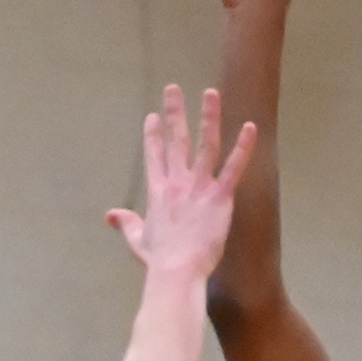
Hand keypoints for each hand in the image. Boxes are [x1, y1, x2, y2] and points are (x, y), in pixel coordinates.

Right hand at [107, 85, 254, 277]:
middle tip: (173, 89)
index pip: (154, 155)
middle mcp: (177, 182)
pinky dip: (243, 146)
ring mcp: (199, 187)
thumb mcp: (137, 240)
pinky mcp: (220, 197)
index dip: (153, 134)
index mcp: (158, 191)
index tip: (153, 116)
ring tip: (211, 93)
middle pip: (177, 140)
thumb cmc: (159, 260)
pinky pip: (234, 166)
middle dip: (174, 112)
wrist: (176, 271)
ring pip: (206, 144)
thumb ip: (126, 223)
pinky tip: (251, 127)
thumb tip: (111, 215)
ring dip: (209, 116)